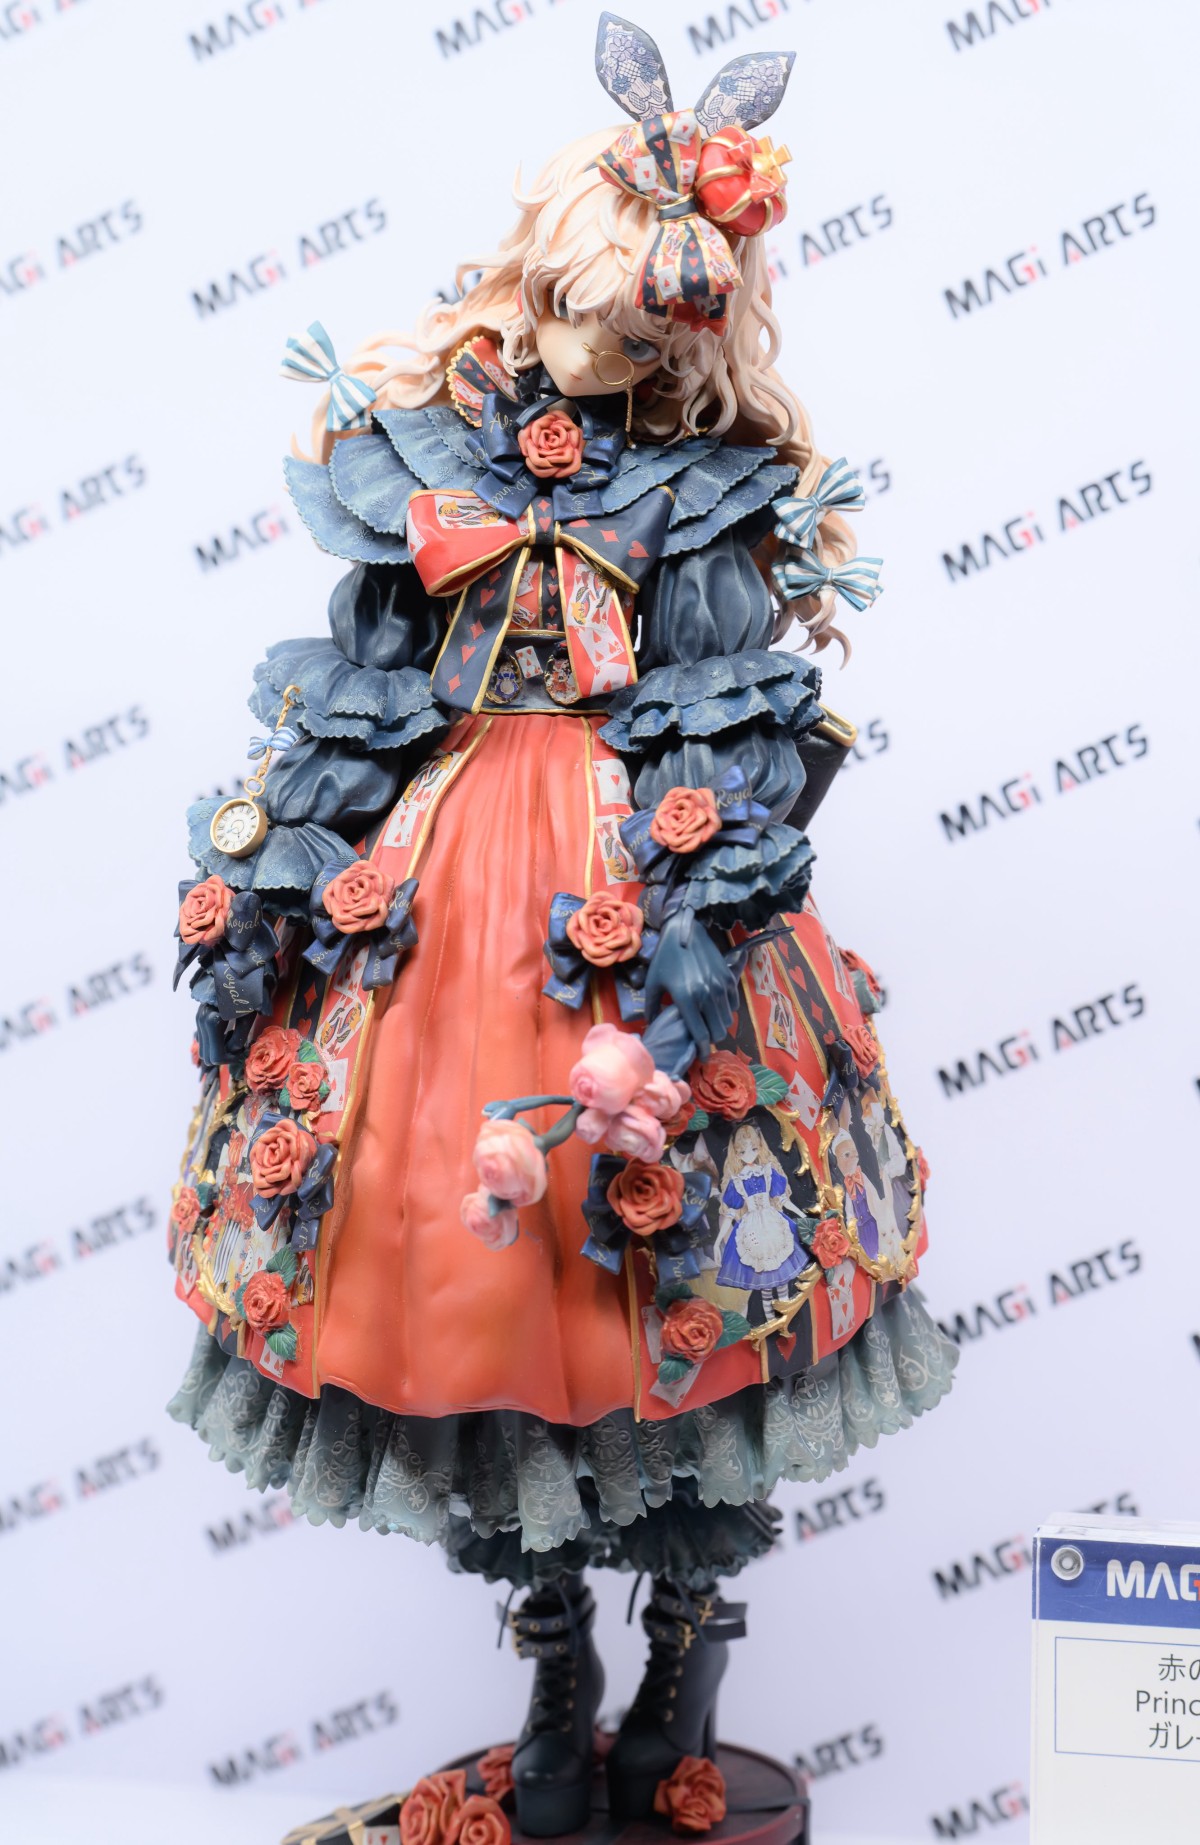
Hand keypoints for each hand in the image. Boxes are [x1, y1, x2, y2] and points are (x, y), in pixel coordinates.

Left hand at [643, 907, 737, 1059]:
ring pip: (727, 1019)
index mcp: (686, 999)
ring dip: (719, 1026)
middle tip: (703, 1038)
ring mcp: (720, 986)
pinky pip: (733, 1004)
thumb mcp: (653, 982)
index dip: (702, 1050)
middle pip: (717, 1031)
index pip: (700, 1034)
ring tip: (709, 1024)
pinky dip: (726, 1011)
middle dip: (711, 1039)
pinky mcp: (728, 978)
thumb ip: (651, 1008)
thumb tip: (651, 1026)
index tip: (703, 1057)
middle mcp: (706, 995)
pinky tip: (716, 1008)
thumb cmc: (665, 957)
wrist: (684, 931)